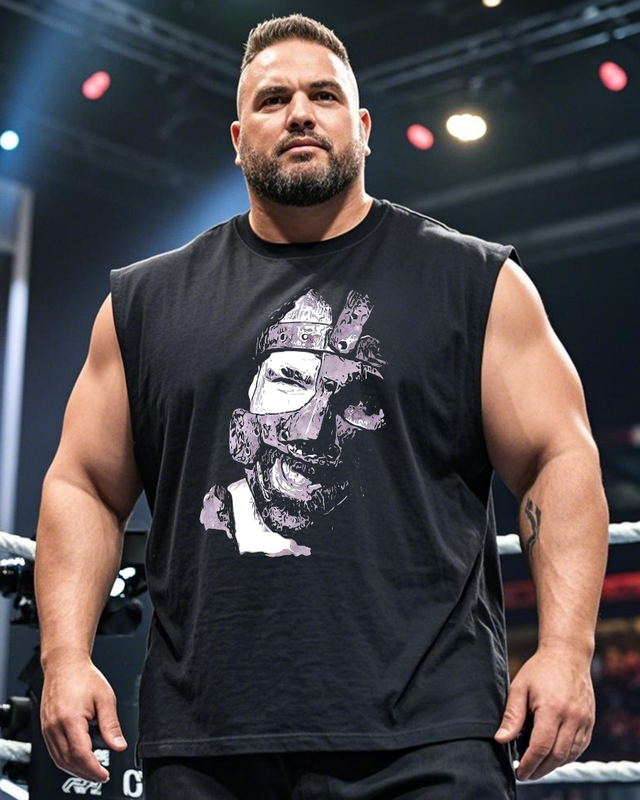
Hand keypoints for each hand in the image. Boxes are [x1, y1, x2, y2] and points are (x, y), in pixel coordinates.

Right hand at [40, 651, 127, 782]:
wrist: (65, 664)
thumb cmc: (84, 677)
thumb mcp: (105, 699)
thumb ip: (112, 725)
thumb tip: (119, 746)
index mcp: (70, 719)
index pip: (81, 755)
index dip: (93, 769)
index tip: (105, 775)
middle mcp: (54, 726)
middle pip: (68, 761)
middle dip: (85, 773)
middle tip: (101, 776)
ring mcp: (47, 728)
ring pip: (59, 760)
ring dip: (75, 770)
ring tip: (92, 772)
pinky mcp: (45, 727)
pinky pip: (54, 752)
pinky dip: (66, 761)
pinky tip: (78, 761)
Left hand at [494, 645, 594, 780]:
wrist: (568, 655)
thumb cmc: (540, 669)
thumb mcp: (519, 687)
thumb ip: (512, 715)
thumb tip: (501, 739)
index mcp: (552, 708)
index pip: (540, 746)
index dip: (529, 763)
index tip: (519, 772)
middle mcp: (572, 717)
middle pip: (556, 755)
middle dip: (540, 769)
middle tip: (526, 774)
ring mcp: (584, 720)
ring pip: (570, 754)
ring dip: (554, 765)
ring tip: (538, 767)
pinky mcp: (590, 721)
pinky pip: (580, 747)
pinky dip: (567, 756)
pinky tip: (554, 756)